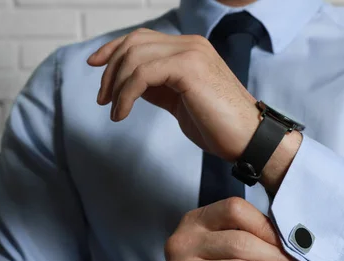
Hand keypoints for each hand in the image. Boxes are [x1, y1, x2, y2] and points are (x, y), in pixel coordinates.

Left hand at [86, 28, 261, 162]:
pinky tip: (122, 114)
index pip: (142, 38)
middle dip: (111, 70)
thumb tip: (130, 84)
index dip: (113, 49)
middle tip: (102, 99)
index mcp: (189, 49)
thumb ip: (158, 87)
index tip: (95, 66)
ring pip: (134, 57)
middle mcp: (190, 44)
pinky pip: (142, 75)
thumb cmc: (219, 125)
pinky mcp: (188, 68)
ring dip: (116, 86)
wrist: (249, 139)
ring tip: (114, 111)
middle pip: (133, 43)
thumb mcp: (180, 101)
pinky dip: (125, 95)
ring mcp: (191, 53)